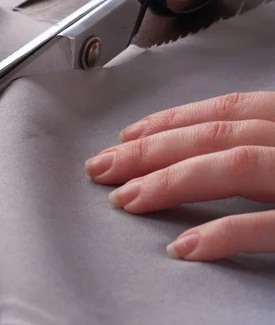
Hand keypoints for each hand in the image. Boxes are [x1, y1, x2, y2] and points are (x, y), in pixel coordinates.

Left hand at [85, 92, 274, 261]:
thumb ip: (261, 147)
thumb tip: (203, 156)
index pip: (227, 112)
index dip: (171, 123)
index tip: (126, 137)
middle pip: (215, 136)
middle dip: (151, 151)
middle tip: (102, 168)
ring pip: (235, 165)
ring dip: (171, 181)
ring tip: (126, 201)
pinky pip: (268, 225)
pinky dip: (224, 233)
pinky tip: (182, 246)